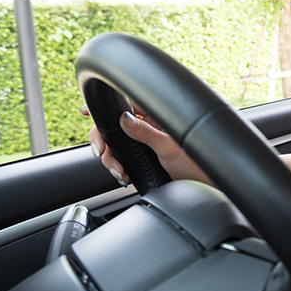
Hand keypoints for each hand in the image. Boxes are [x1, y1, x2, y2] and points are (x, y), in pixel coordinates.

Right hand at [83, 105, 211, 186]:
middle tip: (101, 153)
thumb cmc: (197, 163)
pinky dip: (117, 167)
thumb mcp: (169, 146)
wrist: (205, 185)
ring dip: (110, 159)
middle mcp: (149, 127)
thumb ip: (146, 132)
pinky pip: (121, 159)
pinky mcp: (143, 158)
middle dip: (103, 140)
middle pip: (113, 127)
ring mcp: (145, 143)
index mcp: (157, 116)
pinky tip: (123, 175)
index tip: (85, 111)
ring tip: (119, 172)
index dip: (106, 108)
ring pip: (114, 145)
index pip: (126, 105)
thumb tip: (124, 118)